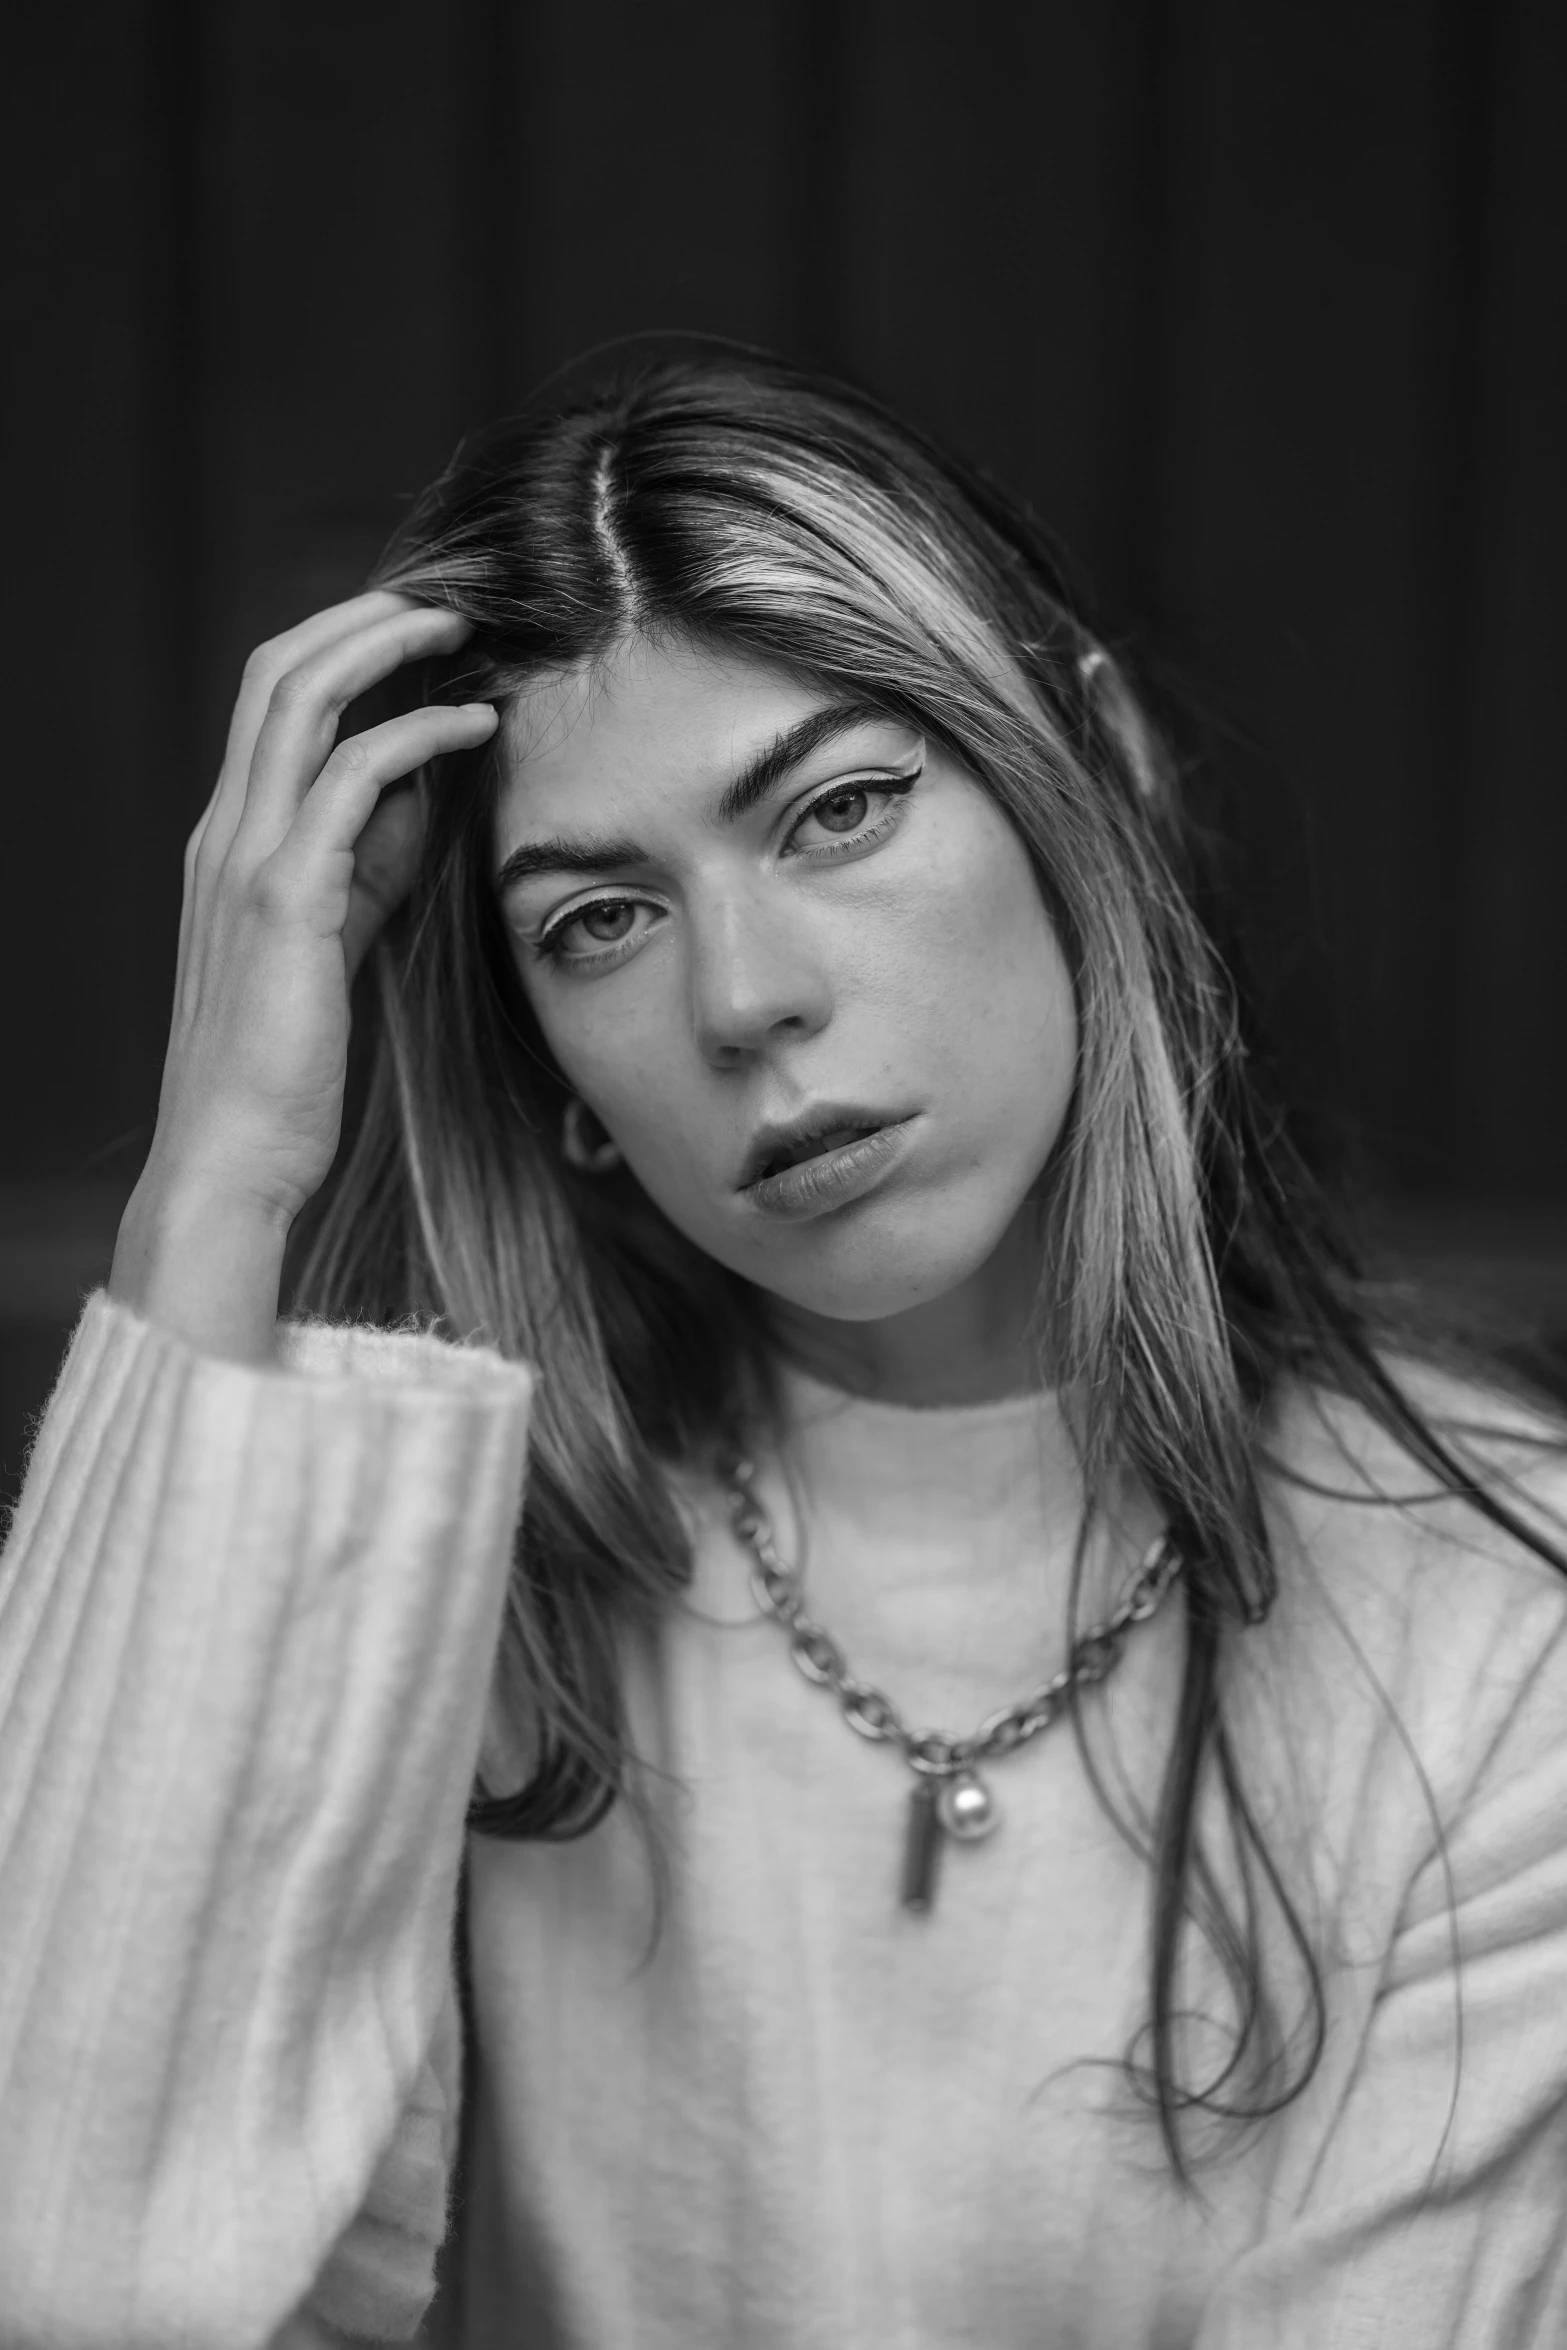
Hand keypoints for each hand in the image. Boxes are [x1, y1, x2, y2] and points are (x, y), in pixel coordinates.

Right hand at [110, 592, 496, 1355]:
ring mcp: (245, 859)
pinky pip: (350, 780)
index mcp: (231, 839)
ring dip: (388, 647)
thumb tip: (431, 793)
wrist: (235, 1154)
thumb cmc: (289, 1062)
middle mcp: (225, 831)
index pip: (276, 699)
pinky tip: (474, 728)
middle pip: (279, 669)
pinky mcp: (284, 900)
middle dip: (364, 615)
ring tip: (464, 628)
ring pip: (301, 698)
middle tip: (450, 597)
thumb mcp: (339, 938)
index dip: (347, 645)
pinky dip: (415, 736)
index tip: (427, 627)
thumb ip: (372, 863)